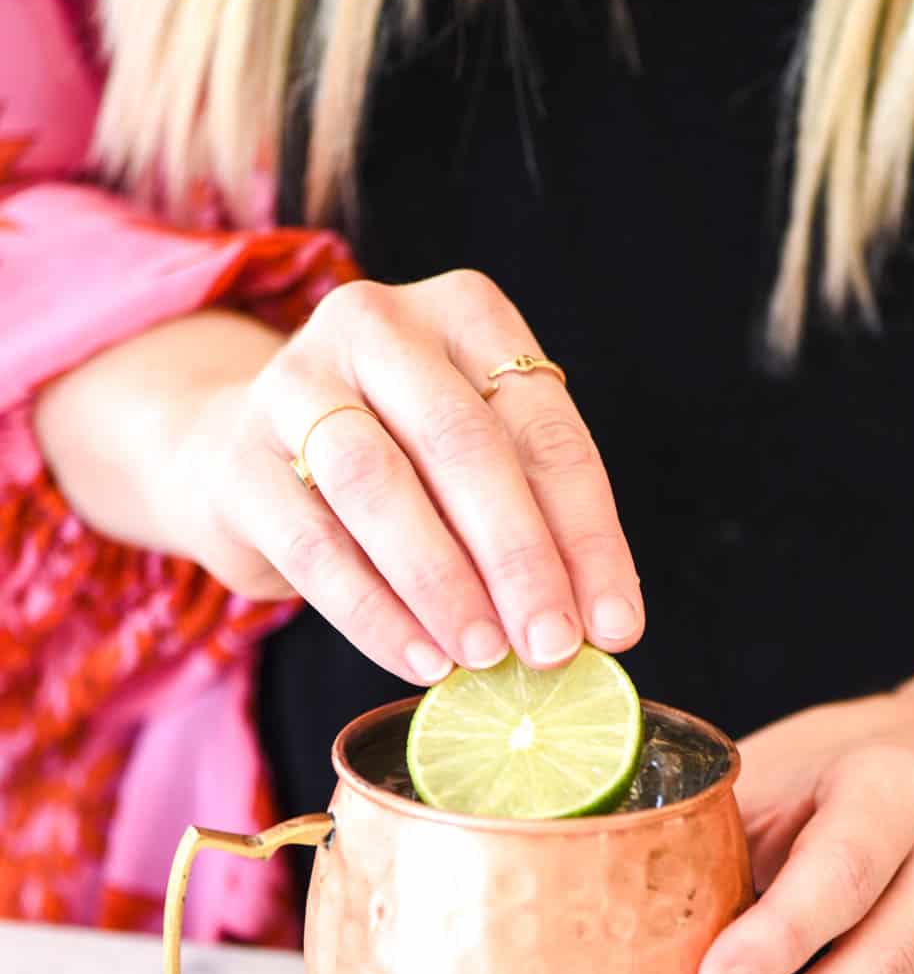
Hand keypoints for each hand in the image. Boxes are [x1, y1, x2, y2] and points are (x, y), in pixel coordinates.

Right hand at [174, 273, 642, 680]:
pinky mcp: (238, 461)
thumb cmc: (394, 461)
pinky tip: (420, 661)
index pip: (543, 425)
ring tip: (486, 657)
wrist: (237, 453)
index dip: (587, 532)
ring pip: (379, 484)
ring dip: (443, 582)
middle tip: (553, 647)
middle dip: (518, 556)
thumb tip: (600, 625)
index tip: (616, 625)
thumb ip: (534, 521)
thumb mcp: (471, 464)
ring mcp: (294, 385)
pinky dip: (374, 612)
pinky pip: (314, 544)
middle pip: (462, 442)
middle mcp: (376, 326)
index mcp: (462, 312)